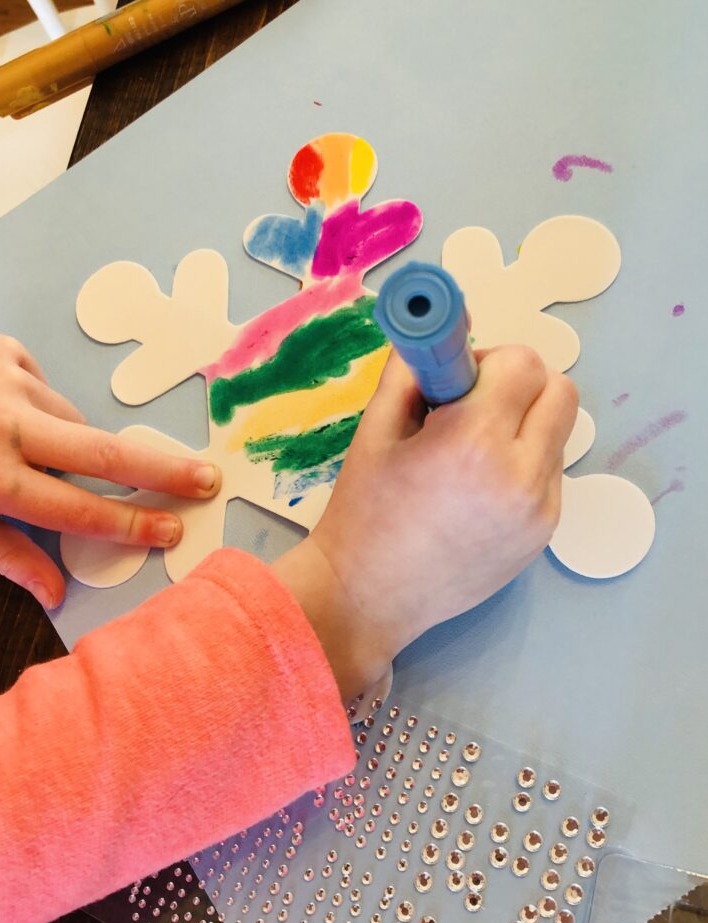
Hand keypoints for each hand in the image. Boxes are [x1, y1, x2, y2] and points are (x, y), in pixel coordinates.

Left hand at [0, 335, 220, 608]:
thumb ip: (5, 555)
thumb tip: (56, 594)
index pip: (76, 508)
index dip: (129, 523)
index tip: (171, 530)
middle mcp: (6, 424)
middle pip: (102, 453)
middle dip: (160, 469)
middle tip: (208, 479)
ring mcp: (8, 379)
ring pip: (74, 421)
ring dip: (71, 442)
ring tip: (23, 448)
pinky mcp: (6, 349)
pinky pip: (48, 387)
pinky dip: (40, 407)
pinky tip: (2, 411)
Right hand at [273, 346, 577, 702]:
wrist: (368, 596)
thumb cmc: (362, 511)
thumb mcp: (375, 428)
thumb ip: (413, 367)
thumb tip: (445, 326)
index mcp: (472, 442)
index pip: (523, 363)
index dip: (490, 361)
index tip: (460, 379)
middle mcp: (519, 475)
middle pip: (560, 392)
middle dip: (521, 386)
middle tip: (473, 408)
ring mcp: (539, 510)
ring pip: (558, 434)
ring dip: (525, 426)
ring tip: (471, 457)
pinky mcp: (544, 535)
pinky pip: (550, 474)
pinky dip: (524, 466)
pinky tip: (478, 492)